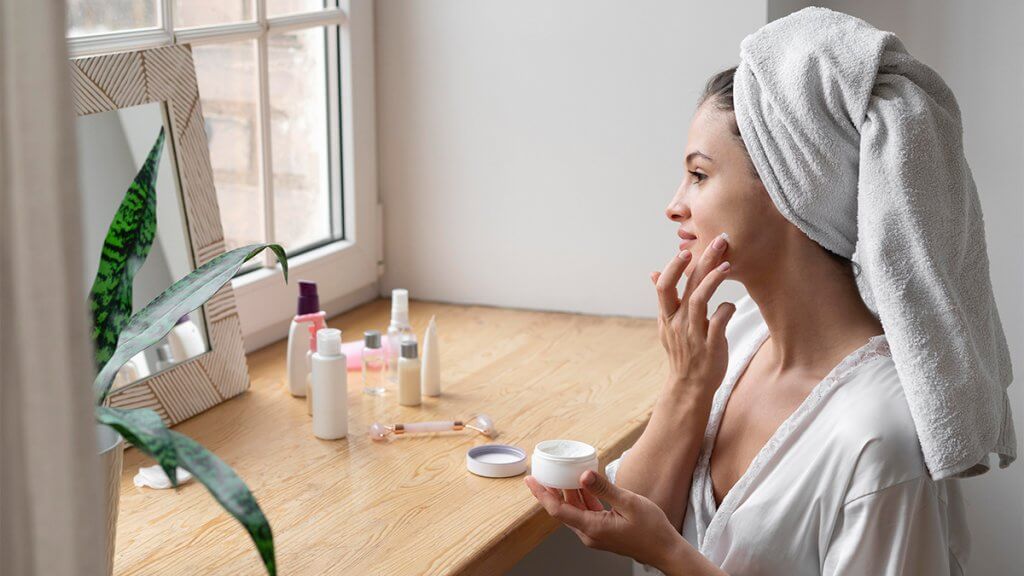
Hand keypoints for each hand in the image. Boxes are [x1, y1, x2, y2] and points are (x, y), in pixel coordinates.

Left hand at [524, 470, 685, 568]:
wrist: (665, 550)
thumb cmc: (652, 529)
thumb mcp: (629, 503)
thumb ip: (604, 488)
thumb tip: (583, 475)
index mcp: (592, 527)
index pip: (557, 510)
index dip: (542, 494)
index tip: (531, 480)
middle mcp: (589, 533)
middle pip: (563, 510)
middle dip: (551, 490)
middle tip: (543, 471)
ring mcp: (595, 534)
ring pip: (574, 511)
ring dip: (567, 493)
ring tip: (561, 473)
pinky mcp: (602, 532)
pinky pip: (586, 513)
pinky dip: (582, 499)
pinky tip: (583, 485)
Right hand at [651, 233, 735, 399]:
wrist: (689, 385)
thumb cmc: (682, 351)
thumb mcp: (667, 325)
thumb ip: (664, 299)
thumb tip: (654, 273)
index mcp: (667, 316)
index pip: (664, 285)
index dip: (674, 266)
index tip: (686, 250)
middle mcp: (678, 323)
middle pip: (686, 285)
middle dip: (702, 260)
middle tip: (719, 240)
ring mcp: (693, 334)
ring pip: (700, 300)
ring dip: (713, 280)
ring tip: (726, 264)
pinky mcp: (710, 345)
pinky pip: (719, 321)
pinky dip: (727, 309)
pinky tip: (732, 305)